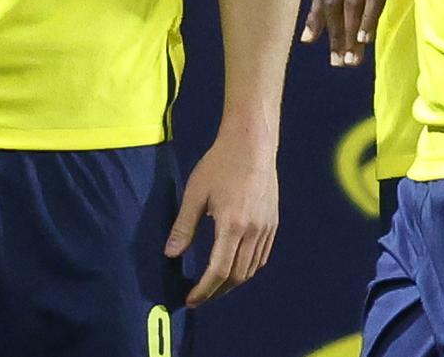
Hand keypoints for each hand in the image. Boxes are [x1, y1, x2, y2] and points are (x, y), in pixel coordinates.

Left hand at [166, 133, 278, 306]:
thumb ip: (184, 226)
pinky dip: (247, 269)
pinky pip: (261, 257)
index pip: (218, 271)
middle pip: (236, 276)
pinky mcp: (272, 224)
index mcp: (232, 226)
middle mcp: (253, 232)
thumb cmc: (220, 164)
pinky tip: (234, 268)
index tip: (190, 299)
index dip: (204, 290)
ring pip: (250, 269)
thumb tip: (170, 254)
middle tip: (199, 296)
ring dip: (232, 283)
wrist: (252, 144)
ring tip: (214, 286)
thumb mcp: (195, 193)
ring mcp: (266, 229)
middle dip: (216, 291)